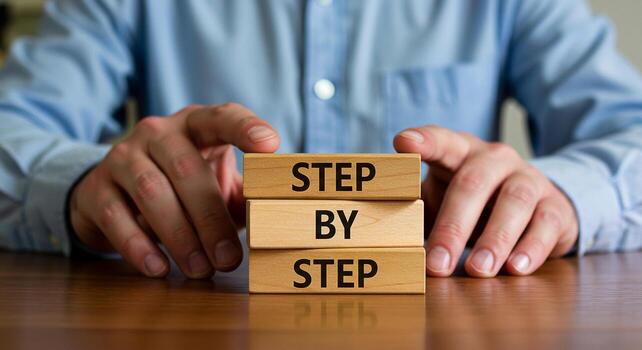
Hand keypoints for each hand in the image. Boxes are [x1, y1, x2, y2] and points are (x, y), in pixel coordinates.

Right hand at [69, 103, 278, 277]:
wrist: (114, 189)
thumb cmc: (181, 184)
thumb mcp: (215, 181)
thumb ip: (243, 194)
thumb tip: (272, 219)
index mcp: (195, 125)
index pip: (222, 117)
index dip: (245, 128)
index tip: (270, 146)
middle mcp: (157, 133)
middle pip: (187, 168)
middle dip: (211, 218)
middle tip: (229, 258)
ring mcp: (122, 157)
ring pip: (152, 192)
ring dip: (180, 237)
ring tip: (201, 270)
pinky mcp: (97, 188)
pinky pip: (117, 218)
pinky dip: (139, 246)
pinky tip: (159, 268)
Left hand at [394, 125, 577, 276]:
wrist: (535, 204)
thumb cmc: (475, 202)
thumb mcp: (444, 196)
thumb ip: (416, 208)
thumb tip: (381, 237)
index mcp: (462, 153)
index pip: (441, 141)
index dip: (423, 141)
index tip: (403, 143)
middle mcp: (496, 160)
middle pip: (473, 184)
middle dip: (453, 225)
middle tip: (436, 263)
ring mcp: (529, 180)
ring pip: (513, 203)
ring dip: (494, 239)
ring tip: (478, 270)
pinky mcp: (555, 207)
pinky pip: (546, 224)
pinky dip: (531, 248)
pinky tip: (515, 268)